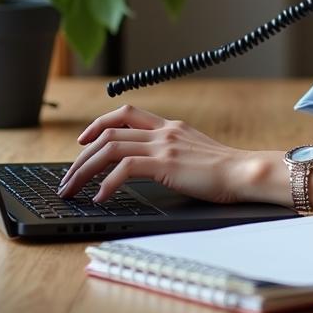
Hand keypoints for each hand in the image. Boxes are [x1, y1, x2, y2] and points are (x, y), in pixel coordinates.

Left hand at [57, 103, 261, 204]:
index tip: (83, 141)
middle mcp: (164, 131)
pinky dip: (107, 184)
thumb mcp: (194, 153)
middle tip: (68, 179)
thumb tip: (152, 167)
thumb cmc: (224, 170)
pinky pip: (125, 168)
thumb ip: (173, 152)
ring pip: (110, 148)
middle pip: (110, 133)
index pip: (126, 114)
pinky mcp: (165, 163)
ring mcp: (164, 145)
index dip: (99, 123)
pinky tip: (100, 198)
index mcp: (170, 127)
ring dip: (85, 170)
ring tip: (73, 190)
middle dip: (82, 157)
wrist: (243, 172)